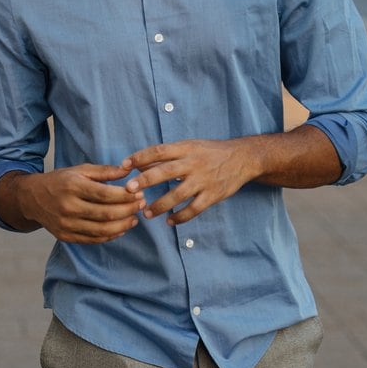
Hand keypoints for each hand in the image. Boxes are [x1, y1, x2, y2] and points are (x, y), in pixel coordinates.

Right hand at [12, 165, 143, 244]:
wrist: (31, 198)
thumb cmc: (60, 181)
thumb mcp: (79, 170)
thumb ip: (104, 171)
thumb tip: (128, 170)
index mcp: (72, 186)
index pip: (105, 194)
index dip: (125, 196)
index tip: (139, 193)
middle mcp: (68, 207)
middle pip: (106, 214)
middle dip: (128, 210)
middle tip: (141, 205)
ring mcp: (66, 224)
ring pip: (101, 230)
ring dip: (123, 226)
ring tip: (134, 218)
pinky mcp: (65, 236)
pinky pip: (92, 240)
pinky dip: (110, 236)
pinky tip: (120, 229)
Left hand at [120, 139, 256, 225]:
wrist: (243, 158)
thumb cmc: (210, 152)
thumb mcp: (190, 146)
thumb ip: (167, 156)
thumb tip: (139, 164)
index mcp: (186, 148)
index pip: (159, 151)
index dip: (140, 157)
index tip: (124, 165)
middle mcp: (193, 163)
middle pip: (165, 172)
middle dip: (146, 180)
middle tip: (129, 190)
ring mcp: (203, 180)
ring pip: (178, 195)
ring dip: (160, 205)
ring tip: (146, 213)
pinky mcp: (213, 195)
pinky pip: (194, 209)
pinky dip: (181, 217)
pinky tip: (170, 221)